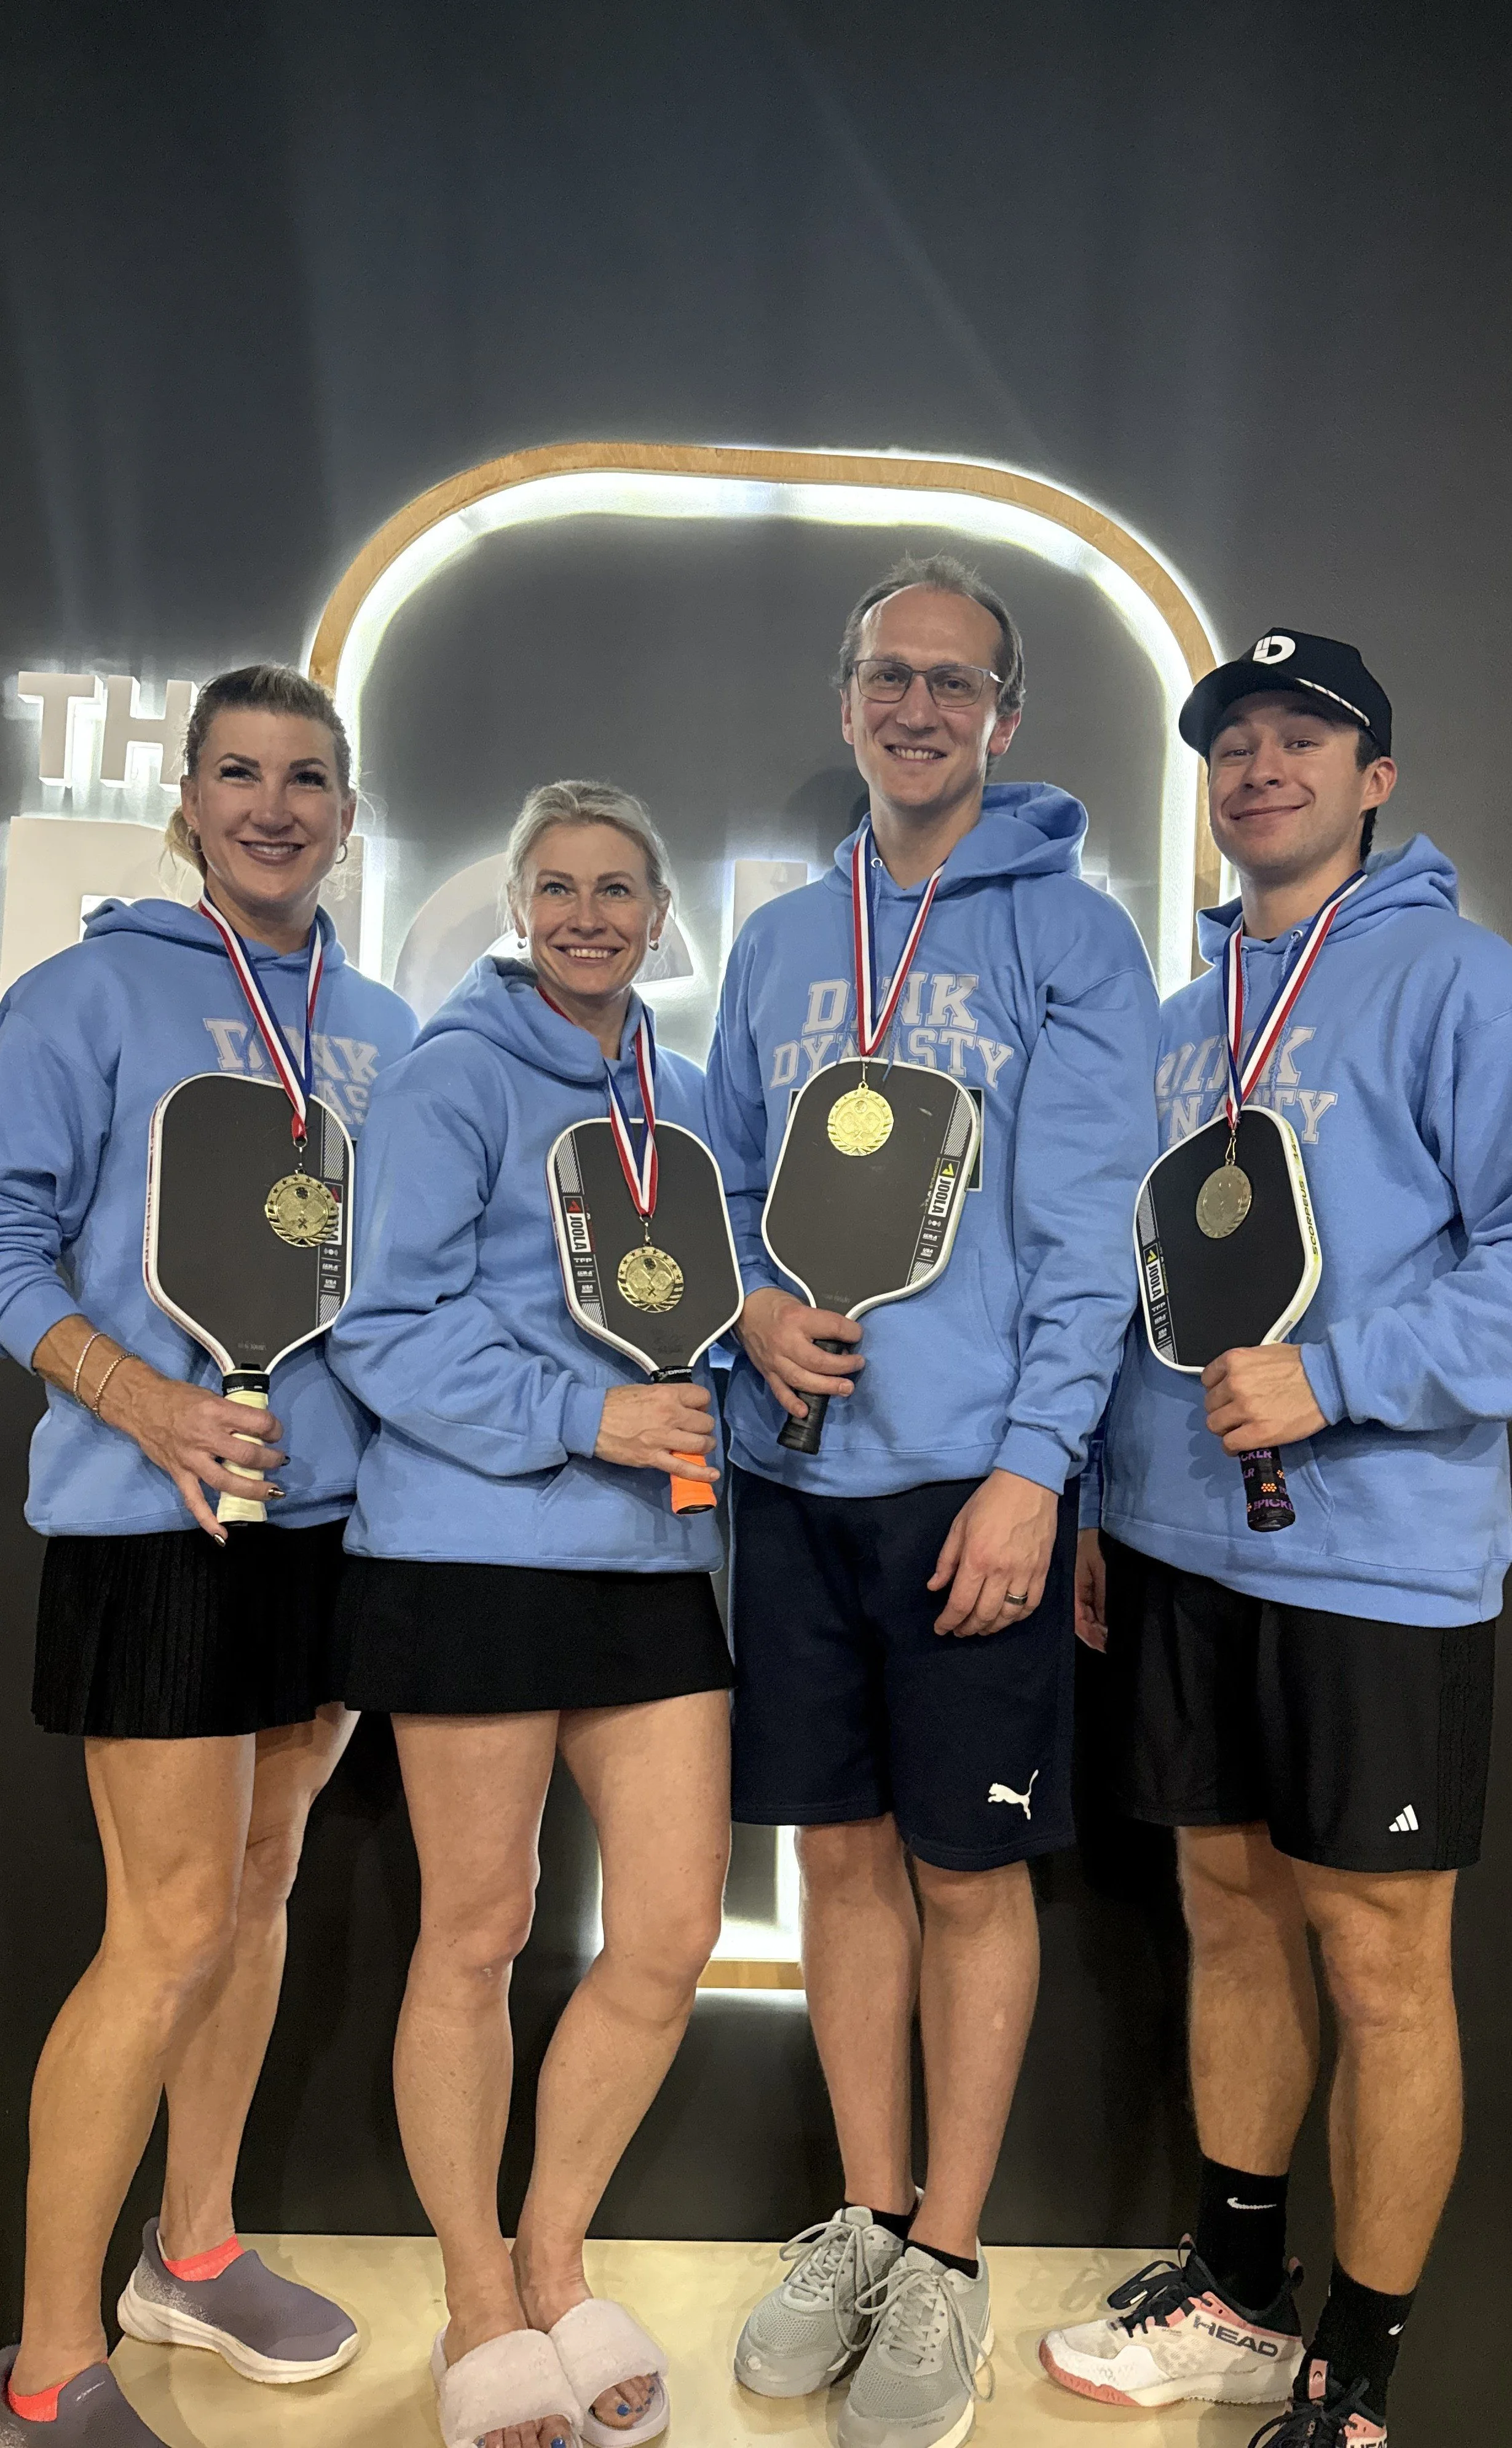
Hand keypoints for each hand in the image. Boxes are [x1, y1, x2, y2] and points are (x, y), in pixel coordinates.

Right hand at [104, 1359, 285, 1539]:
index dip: (274, 1429)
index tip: (275, 1433)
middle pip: (247, 1456)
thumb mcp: (210, 1396)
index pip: (258, 1423)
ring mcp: (191, 1459)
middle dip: (270, 1461)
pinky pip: (194, 1501)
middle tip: (278, 1461)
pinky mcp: (179, 1474)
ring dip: (254, 1489)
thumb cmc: (178, 1398)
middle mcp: (205, 1437)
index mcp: (217, 1412)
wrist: (141, 1405)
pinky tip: (223, 1534)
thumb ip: (232, 1414)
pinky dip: (208, 1520)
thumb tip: (257, 1430)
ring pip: (227, 1481)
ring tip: (272, 1492)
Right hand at [595, 1381, 717, 1483]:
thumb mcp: (643, 1390)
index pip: (702, 1397)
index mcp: (667, 1394)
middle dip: (704, 1427)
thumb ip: (664, 1397)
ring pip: (701, 1444)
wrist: (590, 1420)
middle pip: (705, 1422)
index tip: (697, 1409)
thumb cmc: (613, 1402)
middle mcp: (670, 1415)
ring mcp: (663, 1439)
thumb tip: (679, 1405)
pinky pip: (684, 1468)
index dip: (702, 1404)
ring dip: (705, 1446)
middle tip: (696, 1430)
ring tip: (701, 1447)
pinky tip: (713, 1476)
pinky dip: (701, 1473)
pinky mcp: (654, 1458)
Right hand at [736, 1286, 861, 1423]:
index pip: (831, 1327)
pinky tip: (805, 1411)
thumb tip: (844, 1339)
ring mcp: (775, 1360)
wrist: (745, 1310)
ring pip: (802, 1379)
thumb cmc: (777, 1305)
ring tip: (846, 1388)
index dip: (851, 1332)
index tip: (858, 1334)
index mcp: (796, 1318)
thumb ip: (820, 1322)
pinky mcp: (767, 1372)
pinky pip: (780, 1391)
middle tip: (858, 1364)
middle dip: (843, 1366)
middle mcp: (785, 1341)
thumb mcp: (800, 1303)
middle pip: (818, 1361)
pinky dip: (792, 1403)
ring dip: (827, 1387)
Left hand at [927, 1470, 1058, 1637]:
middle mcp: (1001, 1571)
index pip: (960, 1603)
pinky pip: (1032, 1604)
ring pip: (1009, 1615)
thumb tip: (934, 1587)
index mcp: (977, 1559)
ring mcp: (1025, 1572)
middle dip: (968, 1628)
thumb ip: (946, 1560)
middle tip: (959, 1630)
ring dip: (992, 1627)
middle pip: (984, 1614)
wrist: (1029, 1483)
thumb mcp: (959, 1525)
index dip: (948, 1621)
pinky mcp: (1042, 1571)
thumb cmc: (989, 1501)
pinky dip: (1018, 1617)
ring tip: (980, 1628)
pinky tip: (1007, 1617)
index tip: (941, 1629)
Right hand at [1074, 1527, 1106, 1651]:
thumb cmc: (1094, 1544)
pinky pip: (1087, 1609)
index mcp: (1073, 1591)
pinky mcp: (1082, 1587)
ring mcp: (1077, 1591)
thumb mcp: (1100, 1569)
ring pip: (1084, 1618)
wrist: (1090, 1524)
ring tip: (1111, 1639)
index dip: (1091, 1637)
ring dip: (1096, 1629)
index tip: (1106, 1647)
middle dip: (1095, 1637)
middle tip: (1112, 1646)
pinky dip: (1096, 1619)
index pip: (1079, 1622)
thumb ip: (1102, 1596)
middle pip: (1080, 1623)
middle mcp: (1073, 1594)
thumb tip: (1105, 1624)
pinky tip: (1106, 1625)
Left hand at [1201, 1345, 1325, 1453]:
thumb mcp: (1264, 1353)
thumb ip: (1244, 1367)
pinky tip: (1240, 1445)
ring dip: (1226, 1429)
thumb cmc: (1301, 1364)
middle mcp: (1234, 1383)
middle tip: (1237, 1414)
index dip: (1217, 1390)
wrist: (1327, 1380)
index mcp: (1234, 1361)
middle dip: (1222, 1410)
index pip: (1207, 1380)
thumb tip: (1232, 1380)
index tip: (1226, 1396)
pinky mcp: (1257, 1432)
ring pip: (1215, 1425)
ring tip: (1240, 1430)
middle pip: (1210, 1404)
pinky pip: (1229, 1443)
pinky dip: (1232, 1447)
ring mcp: (1244, 1409)